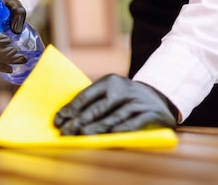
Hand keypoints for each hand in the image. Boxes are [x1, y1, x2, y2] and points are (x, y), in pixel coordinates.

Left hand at [54, 74, 177, 134]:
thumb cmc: (125, 99)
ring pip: (113, 116)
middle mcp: (124, 89)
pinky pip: (134, 122)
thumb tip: (66, 117)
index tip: (58, 120)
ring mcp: (138, 101)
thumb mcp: (111, 93)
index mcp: (110, 81)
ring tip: (82, 135)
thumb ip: (93, 102)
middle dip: (80, 120)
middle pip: (98, 107)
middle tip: (66, 131)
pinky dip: (122, 129)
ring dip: (97, 127)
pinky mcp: (151, 113)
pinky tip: (111, 135)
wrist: (160, 98)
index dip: (71, 108)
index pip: (86, 95)